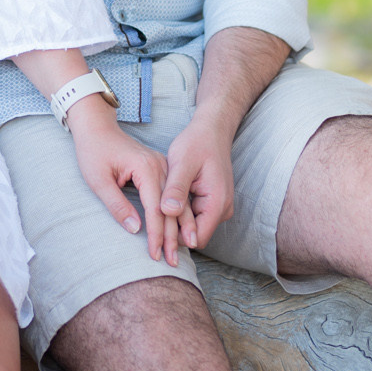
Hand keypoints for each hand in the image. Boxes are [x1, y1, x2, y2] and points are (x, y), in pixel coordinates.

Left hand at [65, 96, 186, 265]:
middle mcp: (160, 166)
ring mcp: (163, 166)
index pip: (156, 209)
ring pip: (176, 204)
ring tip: (177, 254)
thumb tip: (135, 230)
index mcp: (146, 168)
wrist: (96, 127)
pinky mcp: (162, 169)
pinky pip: (173, 197)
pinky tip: (177, 234)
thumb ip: (117, 205)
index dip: (156, 235)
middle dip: (171, 238)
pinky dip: (176, 216)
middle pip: (171, 208)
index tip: (154, 256)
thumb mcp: (98, 180)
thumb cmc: (93, 151)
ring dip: (178, 230)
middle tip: (172, 264)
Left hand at [160, 117, 234, 250]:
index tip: (153, 236)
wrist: (212, 131)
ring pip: (194, 225)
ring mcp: (219, 206)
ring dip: (176, 222)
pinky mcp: (213, 201)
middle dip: (173, 233)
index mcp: (217, 202)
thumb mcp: (182, 163)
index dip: (174, 239)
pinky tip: (165, 205)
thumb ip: (176, 188)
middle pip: (195, 234)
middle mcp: (222, 209)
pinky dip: (181, 213)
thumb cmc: (196, 143)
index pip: (196, 238)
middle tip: (149, 231)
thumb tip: (167, 211)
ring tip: (154, 217)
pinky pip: (196, 215)